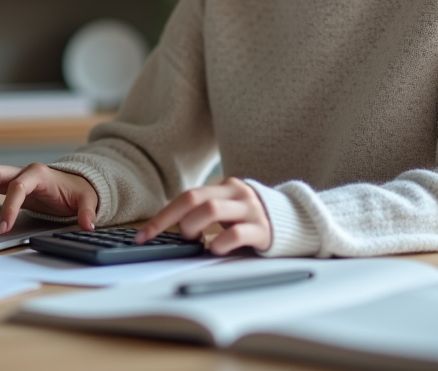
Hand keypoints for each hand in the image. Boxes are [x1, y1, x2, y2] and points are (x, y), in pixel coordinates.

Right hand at [0, 163, 98, 233]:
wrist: (77, 184)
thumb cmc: (78, 190)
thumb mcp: (87, 200)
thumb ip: (87, 212)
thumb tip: (88, 225)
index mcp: (40, 174)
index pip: (17, 186)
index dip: (9, 206)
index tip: (4, 227)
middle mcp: (25, 172)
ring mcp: (16, 177)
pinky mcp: (12, 185)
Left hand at [134, 177, 271, 254]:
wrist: (295, 223)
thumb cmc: (251, 220)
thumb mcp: (228, 211)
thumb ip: (205, 215)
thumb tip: (170, 233)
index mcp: (224, 187)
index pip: (186, 196)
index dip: (161, 217)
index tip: (142, 236)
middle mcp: (236, 193)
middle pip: (194, 198)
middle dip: (174, 220)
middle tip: (175, 238)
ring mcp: (250, 209)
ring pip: (212, 210)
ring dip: (195, 228)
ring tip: (197, 241)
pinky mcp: (264, 229)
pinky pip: (237, 233)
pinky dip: (221, 243)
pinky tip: (217, 250)